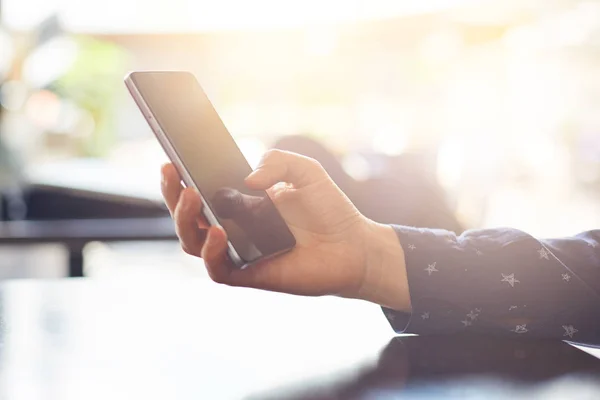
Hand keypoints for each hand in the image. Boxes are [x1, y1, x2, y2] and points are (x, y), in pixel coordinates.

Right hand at [161, 150, 409, 310]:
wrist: (354, 245)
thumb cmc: (328, 209)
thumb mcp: (306, 171)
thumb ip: (278, 161)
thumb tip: (248, 180)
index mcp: (239, 203)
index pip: (200, 192)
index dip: (179, 178)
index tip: (169, 159)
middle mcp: (232, 227)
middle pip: (188, 217)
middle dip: (172, 195)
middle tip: (173, 173)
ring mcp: (238, 252)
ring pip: (193, 242)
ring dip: (185, 220)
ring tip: (192, 196)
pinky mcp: (249, 275)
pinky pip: (218, 269)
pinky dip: (212, 252)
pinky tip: (220, 232)